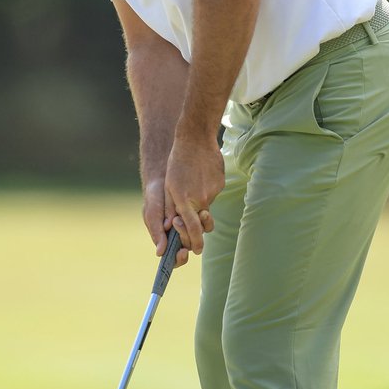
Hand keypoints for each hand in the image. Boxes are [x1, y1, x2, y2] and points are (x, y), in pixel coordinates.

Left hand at [164, 136, 223, 255]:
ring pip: (207, 205)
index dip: (195, 243)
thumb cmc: (176, 162)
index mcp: (185, 201)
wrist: (195, 138)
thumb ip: (170, 208)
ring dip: (200, 201)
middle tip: (195, 220)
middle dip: (199, 224)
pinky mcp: (220, 183)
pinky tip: (200, 174)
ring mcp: (213, 191)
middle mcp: (201, 199)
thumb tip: (171, 227)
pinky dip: (206, 188)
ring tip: (192, 183)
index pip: (193, 230)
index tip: (196, 251)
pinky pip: (213, 193)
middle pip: (202, 220)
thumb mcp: (168, 186)